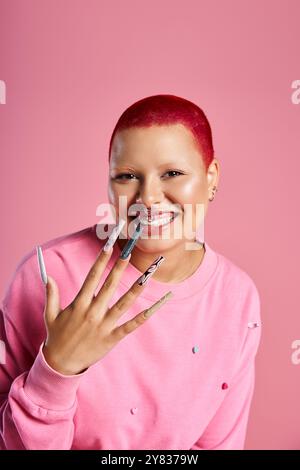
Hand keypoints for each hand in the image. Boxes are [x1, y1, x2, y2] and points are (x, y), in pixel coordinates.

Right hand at [42, 247, 170, 374]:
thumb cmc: (57, 337)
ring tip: (148, 274)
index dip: (101, 260)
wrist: (61, 365)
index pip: (92, 277)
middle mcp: (93, 312)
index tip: (108, 246)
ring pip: (124, 303)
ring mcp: (104, 325)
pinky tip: (157, 306)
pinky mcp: (112, 338)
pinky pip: (131, 325)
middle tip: (130, 251)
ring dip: (137, 288)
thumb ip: (51, 295)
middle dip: (120, 267)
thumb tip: (48, 277)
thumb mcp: (50, 315)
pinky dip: (145, 316)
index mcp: (79, 304)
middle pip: (109, 285)